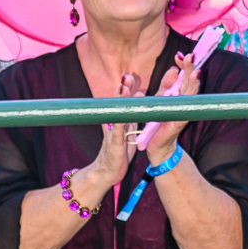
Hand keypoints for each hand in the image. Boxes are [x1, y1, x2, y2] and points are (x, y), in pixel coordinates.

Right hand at [89, 71, 142, 190]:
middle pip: (118, 105)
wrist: (107, 172)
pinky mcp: (115, 147)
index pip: (123, 102)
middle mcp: (115, 126)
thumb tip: (140, 96)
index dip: (126, 89)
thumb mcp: (128, 131)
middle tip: (126, 77)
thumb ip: (132, 116)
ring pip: (117, 116)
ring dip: (120, 103)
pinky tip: (120, 119)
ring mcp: (114, 135)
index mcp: (121, 122)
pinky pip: (117, 136)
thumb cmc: (120, 151)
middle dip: (122, 90)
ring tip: (124, 89)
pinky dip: (119, 127)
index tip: (129, 76)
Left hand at [142, 51, 202, 154]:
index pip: (185, 76)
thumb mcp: (161, 99)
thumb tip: (174, 69)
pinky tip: (189, 94)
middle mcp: (185, 102)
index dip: (184, 65)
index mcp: (179, 94)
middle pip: (190, 82)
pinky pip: (185, 109)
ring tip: (195, 70)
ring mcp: (184, 111)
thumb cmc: (159, 121)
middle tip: (191, 55)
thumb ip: (167, 85)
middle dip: (190, 68)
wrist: (156, 145)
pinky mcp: (179, 122)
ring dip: (193, 82)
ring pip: (191, 94)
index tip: (180, 55)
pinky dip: (187, 101)